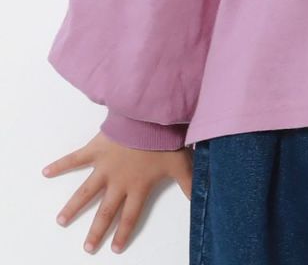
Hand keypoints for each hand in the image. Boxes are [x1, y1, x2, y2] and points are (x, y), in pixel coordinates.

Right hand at [42, 130, 192, 253]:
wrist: (149, 117)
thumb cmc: (165, 140)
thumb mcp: (182, 164)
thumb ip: (190, 185)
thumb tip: (201, 202)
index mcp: (138, 187)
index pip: (130, 216)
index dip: (123, 232)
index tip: (114, 249)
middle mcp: (118, 182)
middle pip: (106, 211)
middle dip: (96, 231)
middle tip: (87, 247)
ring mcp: (104, 166)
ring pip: (86, 191)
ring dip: (73, 207)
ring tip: (61, 221)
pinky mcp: (96, 149)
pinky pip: (75, 158)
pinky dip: (60, 165)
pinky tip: (46, 172)